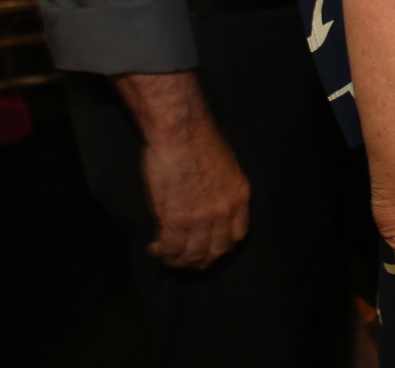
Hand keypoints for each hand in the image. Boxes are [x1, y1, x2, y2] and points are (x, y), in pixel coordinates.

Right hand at [140, 119, 249, 268]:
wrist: (180, 133)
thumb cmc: (198, 140)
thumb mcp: (225, 167)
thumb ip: (220, 190)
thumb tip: (208, 204)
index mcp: (240, 197)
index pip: (237, 235)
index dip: (222, 246)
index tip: (210, 248)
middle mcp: (225, 212)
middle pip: (216, 250)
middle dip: (201, 260)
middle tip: (186, 261)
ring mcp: (202, 219)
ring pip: (193, 254)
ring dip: (180, 261)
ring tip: (168, 258)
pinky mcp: (176, 221)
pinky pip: (171, 249)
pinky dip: (163, 254)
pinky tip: (155, 249)